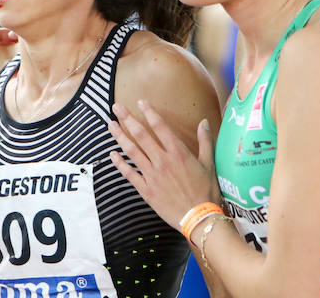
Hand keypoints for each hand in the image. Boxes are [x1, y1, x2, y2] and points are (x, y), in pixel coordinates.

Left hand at [108, 100, 218, 228]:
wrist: (199, 218)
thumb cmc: (206, 191)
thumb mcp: (209, 164)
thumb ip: (205, 141)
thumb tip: (204, 122)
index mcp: (178, 152)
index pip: (160, 126)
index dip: (149, 112)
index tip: (140, 102)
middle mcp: (162, 160)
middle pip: (141, 134)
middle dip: (127, 118)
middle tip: (116, 107)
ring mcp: (152, 175)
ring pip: (132, 151)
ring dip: (119, 136)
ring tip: (110, 125)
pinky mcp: (146, 190)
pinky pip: (129, 174)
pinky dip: (119, 163)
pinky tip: (112, 154)